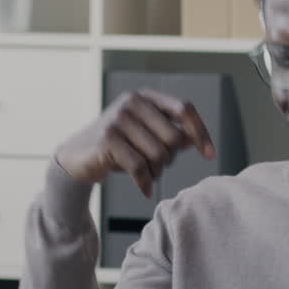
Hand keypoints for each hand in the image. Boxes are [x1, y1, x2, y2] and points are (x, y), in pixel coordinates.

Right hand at [54, 89, 215, 196]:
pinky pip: (139, 167)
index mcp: (146, 97)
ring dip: (156, 172)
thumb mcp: (145, 136)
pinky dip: (145, 183)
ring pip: (158, 154)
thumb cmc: (118, 146)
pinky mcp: (107, 139)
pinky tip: (145, 190)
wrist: (78, 156)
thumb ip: (171, 133)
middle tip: (157, 167)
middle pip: (174, 138)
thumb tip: (197, 140)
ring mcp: (118, 118)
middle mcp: (132, 102)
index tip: (209, 155)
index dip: (200, 132)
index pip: (184, 109)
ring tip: (147, 175)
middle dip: (170, 159)